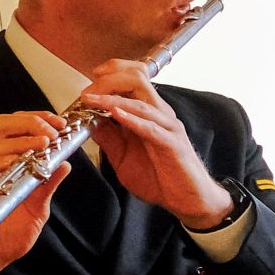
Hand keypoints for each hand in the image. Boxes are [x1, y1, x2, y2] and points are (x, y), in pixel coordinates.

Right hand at [0, 109, 76, 274]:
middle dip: (29, 122)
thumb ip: (46, 187)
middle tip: (53, 130)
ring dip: (19, 141)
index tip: (60, 123)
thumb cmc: (5, 240)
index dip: (35, 120)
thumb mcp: (35, 211)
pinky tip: (15, 162)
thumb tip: (65, 164)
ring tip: (43, 143)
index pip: (12, 129)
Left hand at [82, 62, 232, 228]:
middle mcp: (160, 115)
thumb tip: (88, 122)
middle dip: (108, 81)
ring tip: (91, 100)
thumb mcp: (122, 158)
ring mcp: (168, 128)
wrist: (187, 201)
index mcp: (149, 114)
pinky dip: (132, 120)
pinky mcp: (172, 145)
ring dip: (112, 99)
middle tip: (87, 93)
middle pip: (137, 80)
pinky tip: (116, 115)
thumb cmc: (160, 179)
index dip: (111, 72)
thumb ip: (108, 139)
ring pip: (141, 102)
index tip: (91, 78)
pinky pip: (151, 128)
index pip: (132, 79)